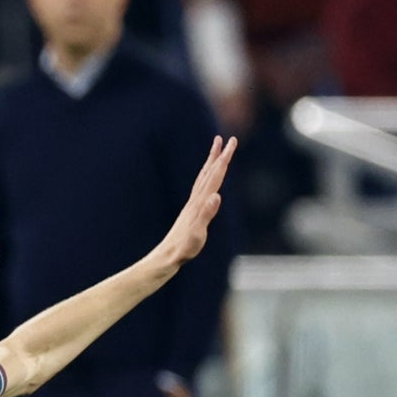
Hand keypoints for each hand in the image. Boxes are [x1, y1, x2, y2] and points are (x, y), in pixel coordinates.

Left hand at [153, 134, 235, 266]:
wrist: (166, 257)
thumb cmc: (182, 249)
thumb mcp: (197, 234)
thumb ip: (206, 215)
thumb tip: (216, 196)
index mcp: (199, 203)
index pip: (215, 176)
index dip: (224, 159)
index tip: (231, 143)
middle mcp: (195, 201)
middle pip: (209, 173)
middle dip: (219, 156)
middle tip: (227, 139)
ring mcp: (192, 205)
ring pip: (204, 179)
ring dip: (211, 164)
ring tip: (216, 151)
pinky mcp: (191, 212)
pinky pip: (201, 188)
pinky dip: (206, 179)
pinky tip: (208, 179)